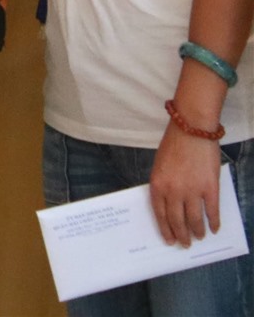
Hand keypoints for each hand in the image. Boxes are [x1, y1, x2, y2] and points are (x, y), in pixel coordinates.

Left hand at [150, 122, 222, 246]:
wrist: (192, 131)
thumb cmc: (174, 146)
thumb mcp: (159, 166)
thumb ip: (163, 185)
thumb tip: (169, 206)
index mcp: (157, 185)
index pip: (159, 214)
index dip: (165, 229)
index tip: (168, 240)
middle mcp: (173, 191)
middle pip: (177, 220)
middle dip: (181, 234)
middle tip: (185, 243)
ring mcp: (192, 190)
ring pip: (194, 219)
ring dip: (197, 231)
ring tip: (199, 237)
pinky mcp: (210, 188)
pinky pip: (212, 211)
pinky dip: (214, 222)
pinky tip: (215, 228)